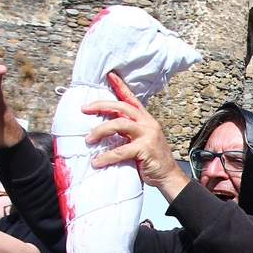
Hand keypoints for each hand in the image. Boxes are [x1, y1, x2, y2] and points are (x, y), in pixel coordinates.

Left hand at [83, 72, 185, 193]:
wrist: (168, 176)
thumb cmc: (152, 160)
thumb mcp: (141, 140)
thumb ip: (127, 132)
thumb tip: (104, 128)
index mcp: (146, 120)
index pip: (131, 99)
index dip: (120, 86)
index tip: (110, 75)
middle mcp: (147, 123)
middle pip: (122, 107)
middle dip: (101, 105)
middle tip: (84, 109)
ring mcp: (147, 135)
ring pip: (119, 124)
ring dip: (100, 130)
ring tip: (88, 139)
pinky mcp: (145, 149)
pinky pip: (120, 150)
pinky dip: (106, 156)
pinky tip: (97, 162)